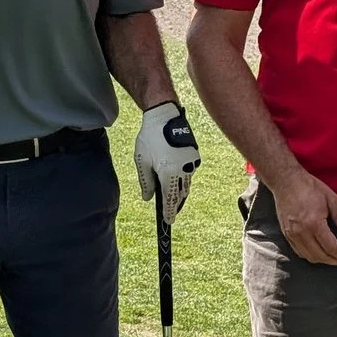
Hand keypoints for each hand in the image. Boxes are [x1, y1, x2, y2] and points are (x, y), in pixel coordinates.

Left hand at [134, 101, 201, 220]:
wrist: (165, 114)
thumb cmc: (150, 137)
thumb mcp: (142, 161)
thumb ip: (146, 182)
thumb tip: (148, 198)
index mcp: (170, 173)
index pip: (171, 199)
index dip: (169, 212)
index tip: (168, 222)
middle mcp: (184, 170)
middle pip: (181, 194)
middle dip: (176, 204)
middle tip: (170, 212)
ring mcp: (191, 162)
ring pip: (186, 183)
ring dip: (179, 191)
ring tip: (172, 197)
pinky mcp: (194, 155)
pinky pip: (188, 172)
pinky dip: (182, 178)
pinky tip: (175, 178)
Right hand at [269, 169, 336, 264]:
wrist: (285, 181)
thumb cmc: (309, 187)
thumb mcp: (331, 199)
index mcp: (314, 223)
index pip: (332, 248)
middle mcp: (302, 232)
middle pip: (321, 256)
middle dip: (336, 261)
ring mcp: (292, 234)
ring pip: (309, 257)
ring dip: (324, 260)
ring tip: (335, 258)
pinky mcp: (286, 234)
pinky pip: (299, 252)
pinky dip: (311, 256)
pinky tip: (319, 253)